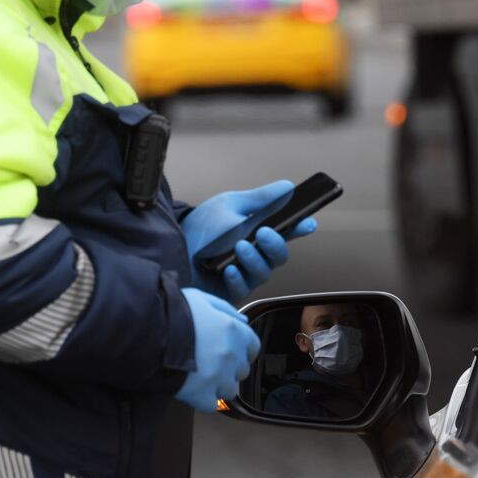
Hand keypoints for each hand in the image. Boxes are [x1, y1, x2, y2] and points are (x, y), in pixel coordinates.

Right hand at [174, 288, 261, 412]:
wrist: (147, 333)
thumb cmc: (171, 312)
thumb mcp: (200, 299)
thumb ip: (225, 309)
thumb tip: (244, 321)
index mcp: (234, 331)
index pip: (253, 347)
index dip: (241, 350)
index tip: (229, 351)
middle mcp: (231, 355)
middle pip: (241, 371)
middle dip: (228, 368)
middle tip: (207, 361)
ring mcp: (218, 378)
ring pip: (229, 390)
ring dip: (217, 385)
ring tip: (198, 376)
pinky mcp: (202, 395)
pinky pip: (211, 404)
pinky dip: (203, 399)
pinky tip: (191, 388)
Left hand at [180, 180, 318, 303]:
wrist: (170, 245)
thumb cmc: (200, 227)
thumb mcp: (231, 205)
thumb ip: (261, 199)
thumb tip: (287, 187)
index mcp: (257, 231)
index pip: (286, 232)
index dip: (300, 228)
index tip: (307, 223)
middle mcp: (253, 254)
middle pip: (279, 256)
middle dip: (275, 244)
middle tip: (263, 233)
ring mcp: (242, 274)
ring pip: (264, 273)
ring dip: (254, 259)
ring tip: (239, 247)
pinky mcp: (228, 290)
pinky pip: (243, 288)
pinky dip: (238, 277)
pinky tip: (228, 269)